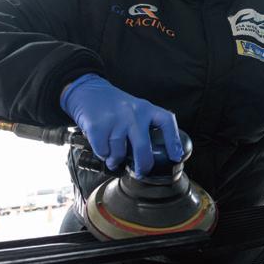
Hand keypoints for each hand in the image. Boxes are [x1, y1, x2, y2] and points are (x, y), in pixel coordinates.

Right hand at [60, 73, 182, 177]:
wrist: (88, 91)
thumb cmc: (114, 105)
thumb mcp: (135, 108)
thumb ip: (145, 125)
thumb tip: (152, 156)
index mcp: (146, 108)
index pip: (166, 122)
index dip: (173, 141)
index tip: (176, 157)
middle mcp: (133, 113)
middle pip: (143, 147)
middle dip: (143, 165)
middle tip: (141, 172)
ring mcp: (115, 119)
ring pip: (119, 153)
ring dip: (116, 160)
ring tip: (114, 156)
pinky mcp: (98, 126)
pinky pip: (103, 151)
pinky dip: (102, 154)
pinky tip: (102, 146)